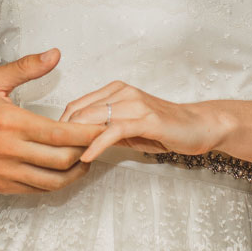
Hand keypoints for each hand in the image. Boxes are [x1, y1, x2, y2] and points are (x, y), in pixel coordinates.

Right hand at [0, 50, 103, 193]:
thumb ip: (26, 68)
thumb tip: (55, 54)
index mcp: (11, 122)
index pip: (60, 133)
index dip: (88, 134)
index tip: (104, 128)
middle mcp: (9, 151)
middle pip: (62, 160)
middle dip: (87, 153)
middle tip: (100, 144)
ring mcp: (5, 172)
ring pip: (52, 182)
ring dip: (75, 173)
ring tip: (87, 161)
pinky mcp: (0, 186)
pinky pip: (36, 190)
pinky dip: (55, 183)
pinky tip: (63, 172)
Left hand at [59, 82, 229, 164]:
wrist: (199, 126)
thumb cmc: (164, 129)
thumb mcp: (129, 129)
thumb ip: (105, 130)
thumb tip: (78, 142)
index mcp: (116, 90)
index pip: (76, 105)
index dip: (60, 126)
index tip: (52, 147)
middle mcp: (123, 92)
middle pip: (80, 112)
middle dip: (63, 135)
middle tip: (53, 158)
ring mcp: (134, 104)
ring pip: (93, 119)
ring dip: (76, 141)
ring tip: (64, 160)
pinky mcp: (146, 119)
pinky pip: (113, 131)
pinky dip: (96, 145)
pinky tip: (87, 158)